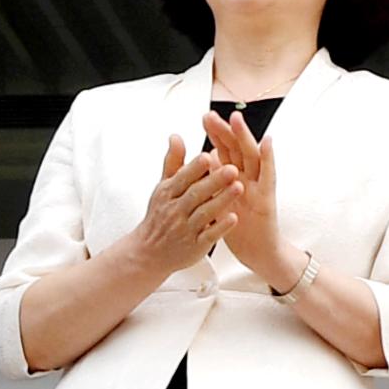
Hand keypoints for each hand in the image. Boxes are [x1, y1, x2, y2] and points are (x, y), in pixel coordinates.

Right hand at [122, 130, 245, 279]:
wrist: (149, 252)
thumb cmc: (160, 215)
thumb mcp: (163, 188)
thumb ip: (173, 162)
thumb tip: (176, 136)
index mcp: (167, 194)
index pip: (182, 178)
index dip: (195, 168)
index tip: (209, 156)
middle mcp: (175, 211)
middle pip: (195, 194)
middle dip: (214, 181)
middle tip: (232, 168)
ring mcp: (185, 230)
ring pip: (205, 213)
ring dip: (221, 200)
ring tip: (239, 187)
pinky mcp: (195, 247)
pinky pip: (209, 236)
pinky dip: (221, 227)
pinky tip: (234, 218)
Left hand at [216, 119, 290, 290]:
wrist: (257, 252)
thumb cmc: (239, 227)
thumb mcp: (221, 201)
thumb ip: (215, 179)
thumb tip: (206, 156)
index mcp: (235, 178)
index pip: (225, 150)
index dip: (216, 134)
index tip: (205, 118)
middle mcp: (248, 177)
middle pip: (236, 149)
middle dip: (225, 131)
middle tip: (211, 115)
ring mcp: (259, 186)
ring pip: (252, 156)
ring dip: (244, 137)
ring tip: (236, 119)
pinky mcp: (268, 198)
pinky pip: (269, 176)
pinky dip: (269, 158)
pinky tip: (267, 142)